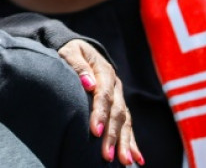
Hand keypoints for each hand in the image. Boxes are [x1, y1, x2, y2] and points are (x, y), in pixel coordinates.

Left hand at [58, 39, 142, 164]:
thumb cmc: (70, 52)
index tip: (94, 131)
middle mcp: (116, 86)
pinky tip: (136, 159)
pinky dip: (131, 142)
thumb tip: (89, 84)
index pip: (104, 95)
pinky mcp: (119, 106)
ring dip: (125, 143)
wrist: (80, 49)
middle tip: (107, 155)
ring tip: (125, 162)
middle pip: (117, 112)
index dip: (100, 113)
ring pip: (125, 121)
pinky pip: (127, 125)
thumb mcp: (70, 52)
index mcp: (104, 71)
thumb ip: (77, 65)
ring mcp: (120, 97)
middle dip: (113, 135)